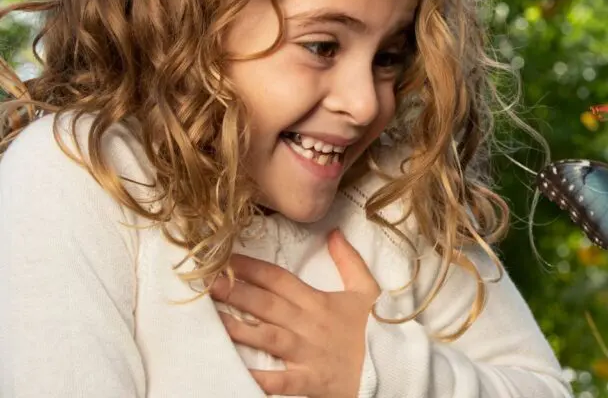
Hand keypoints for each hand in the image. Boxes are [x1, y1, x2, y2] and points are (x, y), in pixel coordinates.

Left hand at [210, 229, 380, 396]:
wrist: (395, 368)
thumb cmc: (377, 331)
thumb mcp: (368, 291)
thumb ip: (350, 261)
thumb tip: (334, 233)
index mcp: (318, 302)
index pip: (278, 279)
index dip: (250, 268)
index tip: (224, 259)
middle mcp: (308, 325)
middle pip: (266, 304)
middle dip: (235, 292)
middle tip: (206, 283)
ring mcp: (307, 354)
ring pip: (267, 337)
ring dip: (238, 328)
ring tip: (211, 319)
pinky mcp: (310, 381)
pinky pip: (280, 381)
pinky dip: (258, 379)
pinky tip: (236, 372)